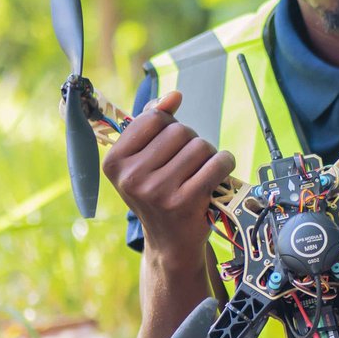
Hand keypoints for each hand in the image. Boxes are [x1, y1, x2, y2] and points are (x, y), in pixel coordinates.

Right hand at [102, 90, 235, 255]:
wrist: (170, 242)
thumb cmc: (158, 194)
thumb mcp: (144, 160)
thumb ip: (154, 122)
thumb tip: (174, 96)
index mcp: (114, 162)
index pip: (153, 118)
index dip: (169, 126)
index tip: (168, 146)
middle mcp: (131, 177)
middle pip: (179, 130)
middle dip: (190, 141)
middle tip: (187, 164)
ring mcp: (158, 191)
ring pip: (200, 145)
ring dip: (208, 155)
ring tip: (200, 172)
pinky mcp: (185, 202)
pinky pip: (217, 163)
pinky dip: (224, 164)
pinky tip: (218, 175)